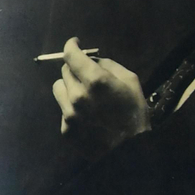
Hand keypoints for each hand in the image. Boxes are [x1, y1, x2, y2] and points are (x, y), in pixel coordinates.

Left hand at [51, 38, 147, 154]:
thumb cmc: (135, 112)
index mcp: (96, 81)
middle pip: (65, 71)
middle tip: (87, 75)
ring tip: (86, 96)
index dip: (71, 46)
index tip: (74, 43)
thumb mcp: (130, 81)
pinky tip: (88, 116)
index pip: (71, 56)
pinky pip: (63, 109)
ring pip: (59, 88)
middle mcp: (78, 95)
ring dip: (69, 87)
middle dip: (75, 69)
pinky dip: (72, 107)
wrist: (129, 150)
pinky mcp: (65, 128)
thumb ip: (108, 66)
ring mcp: (69, 113)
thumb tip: (91, 59)